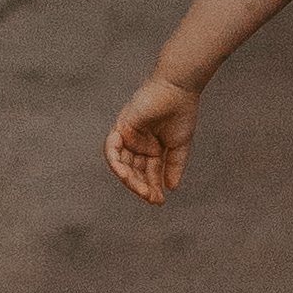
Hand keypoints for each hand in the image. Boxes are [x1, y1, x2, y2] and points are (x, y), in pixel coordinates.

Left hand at [106, 77, 201, 204]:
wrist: (178, 90)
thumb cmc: (181, 112)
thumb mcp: (179, 145)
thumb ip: (173, 166)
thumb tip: (171, 188)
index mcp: (151, 148)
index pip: (148, 173)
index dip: (153, 188)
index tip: (160, 201)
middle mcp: (137, 144)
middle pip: (134, 171)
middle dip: (141, 186)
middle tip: (151, 198)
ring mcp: (128, 136)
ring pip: (122, 164)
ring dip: (129, 179)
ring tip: (141, 190)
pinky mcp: (121, 127)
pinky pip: (111, 149)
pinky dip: (115, 162)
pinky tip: (125, 175)